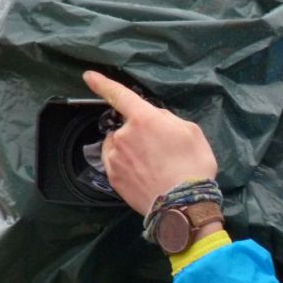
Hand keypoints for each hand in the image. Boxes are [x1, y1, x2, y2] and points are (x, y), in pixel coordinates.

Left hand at [83, 71, 217, 213]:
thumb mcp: (191, 131)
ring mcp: (115, 158)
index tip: (89, 77)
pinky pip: (115, 163)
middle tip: (159, 149)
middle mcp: (123, 136)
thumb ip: (167, 119)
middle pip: (124, 127)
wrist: (183, 205)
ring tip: (150, 165)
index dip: (102, 84)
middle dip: (137, 132)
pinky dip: (126, 165)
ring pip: (117, 145)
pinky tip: (143, 176)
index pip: (119, 95)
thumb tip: (154, 118)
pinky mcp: (113, 178)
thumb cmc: (193, 165)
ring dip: (128, 149)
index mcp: (143, 119)